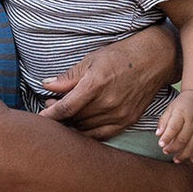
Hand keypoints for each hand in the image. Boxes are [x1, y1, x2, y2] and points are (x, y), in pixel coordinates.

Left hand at [40, 28, 175, 138]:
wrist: (154, 59)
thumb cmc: (120, 56)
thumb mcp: (91, 60)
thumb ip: (68, 77)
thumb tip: (46, 85)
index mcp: (95, 84)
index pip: (66, 108)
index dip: (49, 115)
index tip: (39, 117)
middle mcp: (107, 102)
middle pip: (74, 119)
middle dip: (59, 116)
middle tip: (51, 106)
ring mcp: (119, 114)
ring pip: (86, 129)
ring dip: (72, 124)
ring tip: (66, 114)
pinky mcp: (128, 121)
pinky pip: (102, 135)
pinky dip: (88, 133)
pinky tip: (80, 125)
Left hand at [157, 90, 192, 163]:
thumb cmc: (182, 104)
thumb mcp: (171, 108)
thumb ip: (163, 121)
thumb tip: (158, 135)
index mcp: (182, 112)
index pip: (174, 127)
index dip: (167, 137)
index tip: (161, 144)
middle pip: (183, 138)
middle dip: (173, 148)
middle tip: (165, 151)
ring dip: (184, 155)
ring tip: (176, 159)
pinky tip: (191, 159)